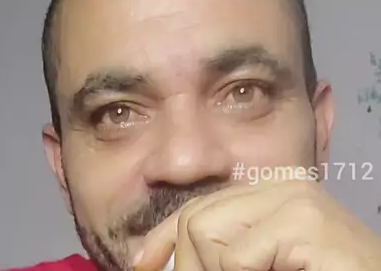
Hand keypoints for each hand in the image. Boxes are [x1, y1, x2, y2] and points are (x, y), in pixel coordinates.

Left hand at [134, 179, 380, 270]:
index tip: (141, 265)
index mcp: (274, 191)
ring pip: (204, 232)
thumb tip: (169, 260)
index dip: (164, 239)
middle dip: (185, 264)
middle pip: (196, 217)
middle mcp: (283, 184)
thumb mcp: (266, 262)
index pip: (201, 205)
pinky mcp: (303, 221)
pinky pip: (235, 259)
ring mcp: (295, 197)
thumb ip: (229, 255)